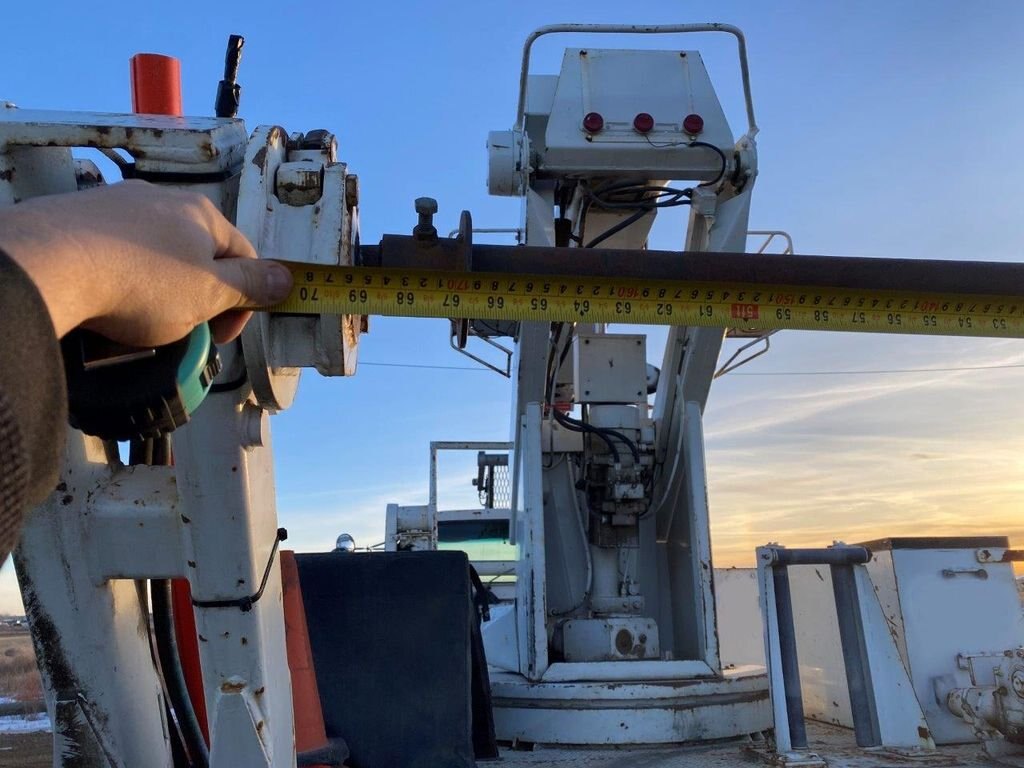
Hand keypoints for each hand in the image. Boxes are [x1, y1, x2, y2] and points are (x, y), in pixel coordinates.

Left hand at [0, 180, 291, 344]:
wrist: (51, 264)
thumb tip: (286, 278)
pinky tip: (106, 301)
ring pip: (155, 252)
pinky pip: (113, 252)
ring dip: (159, 287)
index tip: (223, 334)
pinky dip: (118, 277)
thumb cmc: (140, 280)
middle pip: (198, 253)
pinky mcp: (78, 218)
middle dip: (198, 294)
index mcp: (203, 214)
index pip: (244, 256)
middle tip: (183, 330)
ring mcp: (117, 205)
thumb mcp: (210, 293)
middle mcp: (163, 199)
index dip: (243, 301)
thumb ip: (252, 286)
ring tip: (140, 320)